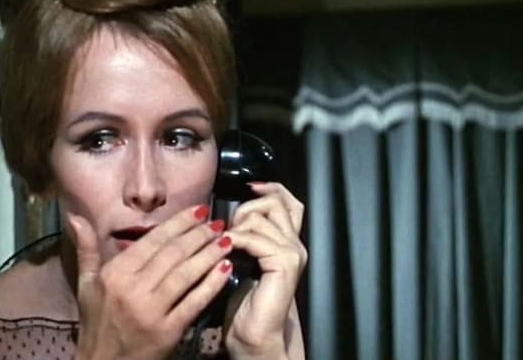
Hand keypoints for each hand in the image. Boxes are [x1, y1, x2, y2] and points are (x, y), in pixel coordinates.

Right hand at [70, 205, 233, 359]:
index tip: (199, 210)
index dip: (179, 223)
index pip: (153, 241)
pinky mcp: (168, 332)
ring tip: (227, 240)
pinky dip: (212, 284)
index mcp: (115, 274)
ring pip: (186, 275)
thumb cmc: (96, 321)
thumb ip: (86, 249)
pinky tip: (225, 269)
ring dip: (209, 254)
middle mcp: (133, 289)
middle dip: (199, 235)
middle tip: (218, 223)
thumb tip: (76, 217)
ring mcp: (151, 311)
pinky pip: (194, 302)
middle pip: (173, 254)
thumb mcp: (86, 284)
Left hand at [223, 182, 307, 358]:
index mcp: (288, 240)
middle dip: (247, 208)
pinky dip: (237, 240)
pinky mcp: (285, 263)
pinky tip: (227, 250)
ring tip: (226, 244)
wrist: (253, 334)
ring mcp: (293, 252)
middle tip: (230, 229)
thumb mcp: (243, 258)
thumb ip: (246, 235)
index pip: (287, 200)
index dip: (270, 188)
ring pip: (263, 217)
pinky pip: (256, 237)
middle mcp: (296, 243)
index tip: (250, 187)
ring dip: (238, 226)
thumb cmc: (244, 301)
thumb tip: (229, 213)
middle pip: (275, 202)